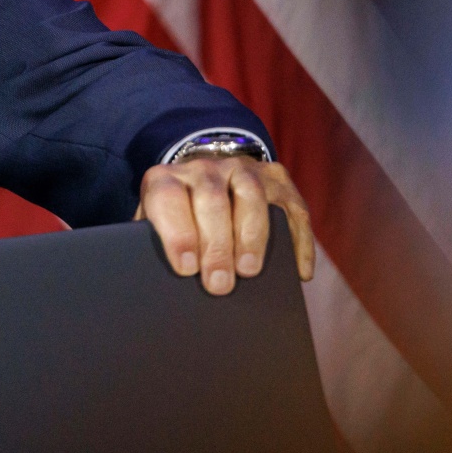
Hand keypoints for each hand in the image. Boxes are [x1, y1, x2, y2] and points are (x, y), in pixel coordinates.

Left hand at [136, 158, 315, 295]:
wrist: (204, 175)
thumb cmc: (176, 217)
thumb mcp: (155, 224)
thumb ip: (152, 244)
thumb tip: (154, 282)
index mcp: (167, 179)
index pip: (168, 199)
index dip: (177, 233)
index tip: (186, 268)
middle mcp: (205, 168)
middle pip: (211, 200)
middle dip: (216, 245)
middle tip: (219, 284)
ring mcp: (243, 170)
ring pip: (250, 194)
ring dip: (251, 235)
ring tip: (249, 271)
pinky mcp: (277, 180)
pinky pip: (292, 208)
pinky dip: (298, 241)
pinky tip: (298, 272)